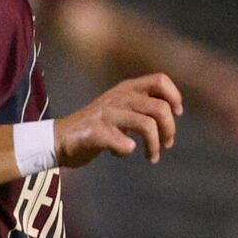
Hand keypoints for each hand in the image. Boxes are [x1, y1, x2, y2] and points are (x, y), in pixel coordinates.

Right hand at [57, 74, 183, 166]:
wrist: (60, 138)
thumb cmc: (97, 125)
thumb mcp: (122, 107)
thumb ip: (143, 106)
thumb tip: (172, 113)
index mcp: (127, 88)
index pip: (160, 80)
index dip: (174, 97)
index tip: (177, 114)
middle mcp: (118, 97)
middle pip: (160, 108)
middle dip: (169, 130)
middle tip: (166, 144)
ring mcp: (106, 114)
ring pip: (147, 125)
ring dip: (154, 145)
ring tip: (152, 156)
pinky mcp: (96, 132)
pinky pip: (123, 142)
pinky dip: (127, 150)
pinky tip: (121, 152)